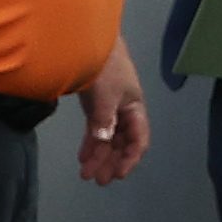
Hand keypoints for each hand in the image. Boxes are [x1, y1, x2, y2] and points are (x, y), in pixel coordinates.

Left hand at [75, 43, 148, 186]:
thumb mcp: (106, 97)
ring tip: (86, 173)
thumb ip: (104, 121)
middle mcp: (125, 110)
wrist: (88, 41)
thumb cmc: (104, 68)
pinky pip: (96, 128)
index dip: (130, 159)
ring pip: (108, 137)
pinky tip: (82, 156)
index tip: (116, 175)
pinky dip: (90, 142)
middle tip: (98, 180)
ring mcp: (110, 106)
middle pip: (122, 142)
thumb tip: (104, 141)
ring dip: (99, 155)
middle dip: (111, 161)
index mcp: (135, 108)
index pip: (139, 140)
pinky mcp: (95, 103)